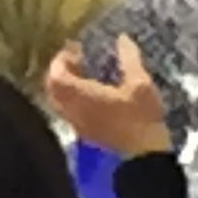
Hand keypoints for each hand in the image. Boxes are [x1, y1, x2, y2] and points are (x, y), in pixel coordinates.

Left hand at [42, 40, 172, 160]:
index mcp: (81, 95)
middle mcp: (72, 110)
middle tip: (78, 60)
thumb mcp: (140, 84)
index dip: (62, 59)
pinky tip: (93, 95)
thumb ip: (129, 59)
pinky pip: (69, 111)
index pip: (56, 75)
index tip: (75, 49)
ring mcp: (77, 124)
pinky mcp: (85, 134)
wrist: (144, 158)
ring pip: (60, 100)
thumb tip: (122, 39)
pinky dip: (74, 99)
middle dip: (62, 71)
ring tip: (86, 75)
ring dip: (67, 85)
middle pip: (53, 87)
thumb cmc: (141, 118)